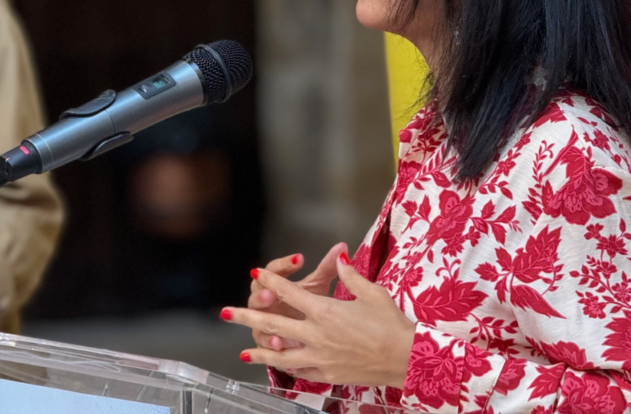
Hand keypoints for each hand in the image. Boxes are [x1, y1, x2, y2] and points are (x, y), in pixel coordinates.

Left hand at [223, 254, 415, 388]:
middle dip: (245, 317)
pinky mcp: (327, 374)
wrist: (406, 359)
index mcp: (325, 311)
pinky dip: (285, 368)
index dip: (271, 280)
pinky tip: (277, 368)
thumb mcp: (371, 293)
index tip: (257, 271)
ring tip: (242, 352)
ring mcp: (320, 357)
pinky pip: (300, 370)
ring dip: (258, 352)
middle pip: (273, 323)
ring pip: (280, 354)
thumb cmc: (392, 323)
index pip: (290, 292)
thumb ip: (349, 276)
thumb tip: (340, 257)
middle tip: (224, 313)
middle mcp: (317, 334)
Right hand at [246, 243, 347, 351]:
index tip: (300, 260)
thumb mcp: (318, 286)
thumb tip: (342, 246)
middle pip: (256, 294)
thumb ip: (327, 268)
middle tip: (271, 293)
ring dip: (262, 321)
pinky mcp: (265, 340)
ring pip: (256, 320)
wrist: (310, 330)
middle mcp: (264, 300)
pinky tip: (279, 344)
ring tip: (274, 325)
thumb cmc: (311, 305)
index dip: (285, 264)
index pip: (274, 269)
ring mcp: (262, 320)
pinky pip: (263, 342)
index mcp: (275, 283)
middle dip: (263, 294)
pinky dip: (269, 343)